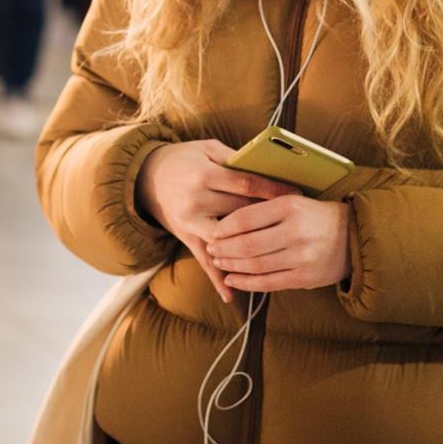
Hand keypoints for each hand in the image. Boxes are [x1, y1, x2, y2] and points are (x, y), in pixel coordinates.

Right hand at [138, 140, 297, 302]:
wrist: (146, 176)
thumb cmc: (184, 158)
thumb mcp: (208, 149)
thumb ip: (235, 160)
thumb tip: (267, 169)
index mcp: (205, 175)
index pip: (246, 185)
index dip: (273, 191)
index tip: (296, 195)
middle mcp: (197, 201)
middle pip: (240, 214)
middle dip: (268, 217)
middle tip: (293, 222)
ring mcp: (191, 222)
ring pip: (226, 241)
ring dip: (250, 248)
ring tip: (275, 254)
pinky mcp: (186, 237)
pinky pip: (203, 260)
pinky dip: (216, 279)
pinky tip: (230, 295)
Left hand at [209, 195, 351, 292]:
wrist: (354, 237)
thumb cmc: (317, 217)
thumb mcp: (294, 201)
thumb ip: (265, 209)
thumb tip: (226, 222)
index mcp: (290, 206)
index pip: (245, 218)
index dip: (224, 227)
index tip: (214, 231)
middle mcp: (296, 231)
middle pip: (247, 244)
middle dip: (223, 249)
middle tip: (212, 248)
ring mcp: (301, 256)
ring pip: (255, 265)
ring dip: (231, 266)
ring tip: (219, 263)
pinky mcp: (304, 278)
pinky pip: (268, 283)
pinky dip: (246, 283)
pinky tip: (232, 280)